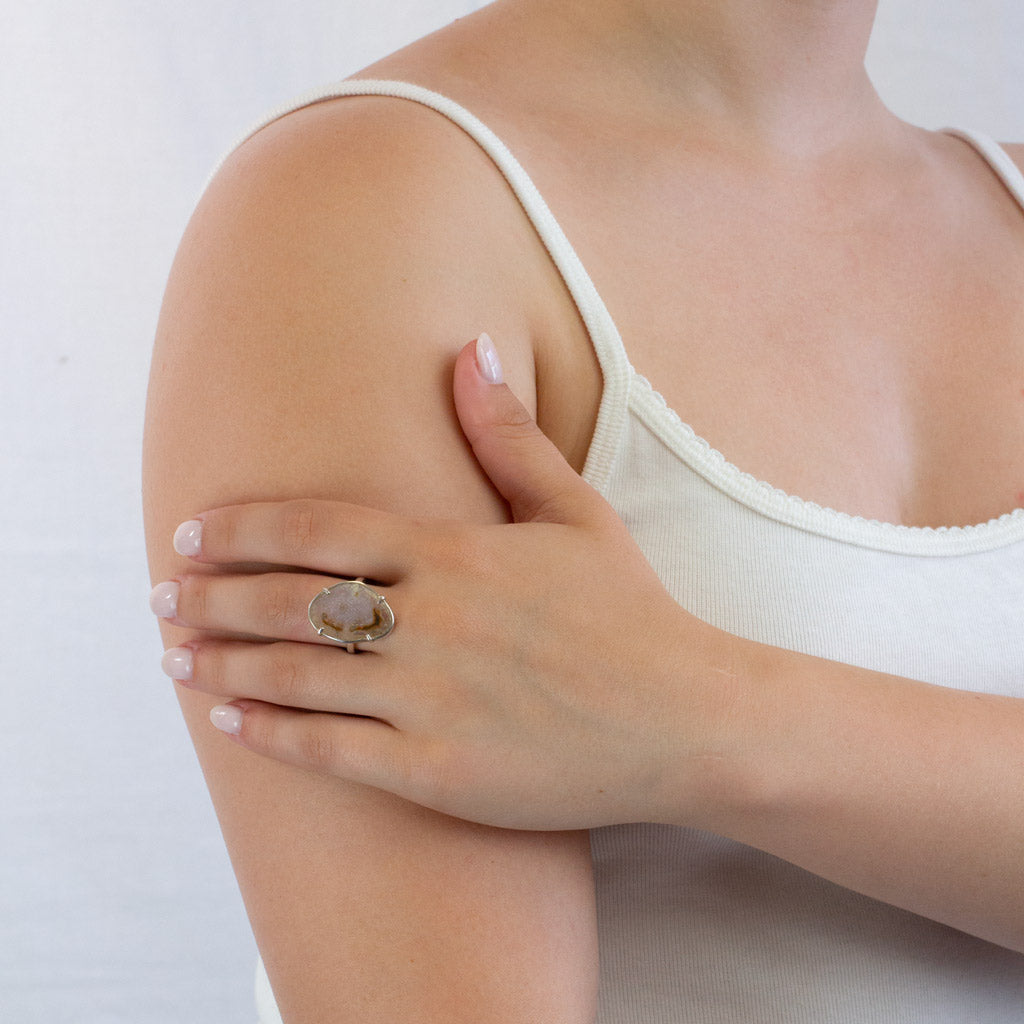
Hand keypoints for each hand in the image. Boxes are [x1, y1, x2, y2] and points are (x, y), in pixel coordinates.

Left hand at [150, 336, 737, 830]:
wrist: (686, 719)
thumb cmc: (630, 611)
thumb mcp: (576, 512)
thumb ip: (509, 436)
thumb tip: (468, 348)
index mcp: (457, 553)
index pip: (319, 529)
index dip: (244, 529)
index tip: (194, 531)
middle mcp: (433, 622)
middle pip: (290, 601)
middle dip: (212, 594)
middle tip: (160, 594)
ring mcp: (432, 700)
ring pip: (297, 675)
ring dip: (222, 660)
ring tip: (172, 654)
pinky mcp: (439, 771)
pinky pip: (332, 751)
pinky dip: (270, 732)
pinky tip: (228, 719)